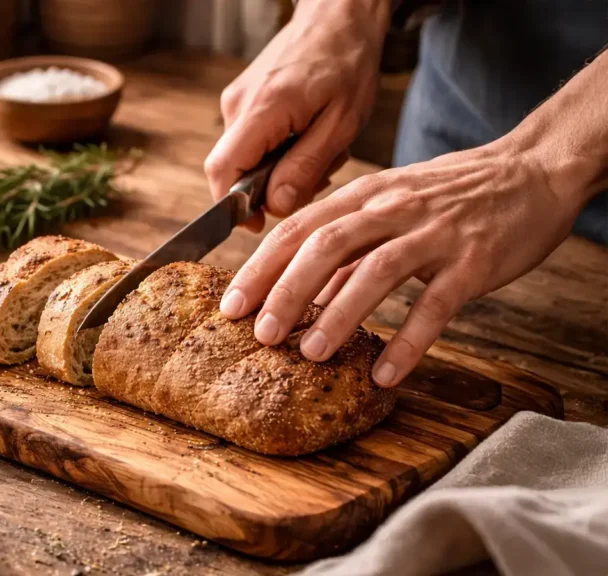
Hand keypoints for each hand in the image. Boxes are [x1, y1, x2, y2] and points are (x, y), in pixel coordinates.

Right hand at [204, 0, 389, 229]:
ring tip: (320, 148)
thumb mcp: (341, 123)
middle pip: (234, 170)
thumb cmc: (347, 62)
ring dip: (280, 167)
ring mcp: (236, 100)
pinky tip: (308, 135)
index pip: (222, 171)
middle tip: (316, 175)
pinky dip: (279, 149)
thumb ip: (306, 167)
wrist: (339, 14)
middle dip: (270, 187)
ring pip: (246, 157)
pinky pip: (252, 141)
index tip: (258, 223)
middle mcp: (238, 105)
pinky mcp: (242, 99)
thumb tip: (275, 206)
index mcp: (263, 110)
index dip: (233, 207)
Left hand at [219, 138, 580, 387]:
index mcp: (364, 195)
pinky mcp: (473, 261)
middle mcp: (392, 209)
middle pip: (324, 246)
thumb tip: (303, 291)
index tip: (230, 306)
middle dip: (285, 291)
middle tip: (260, 334)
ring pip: (374, 272)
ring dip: (337, 314)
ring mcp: (433, 233)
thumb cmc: (451, 194)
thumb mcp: (390, 205)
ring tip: (310, 354)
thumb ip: (348, 248)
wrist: (533, 170)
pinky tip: (387, 373)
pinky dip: (409, 340)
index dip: (260, 268)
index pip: (298, 228)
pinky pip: (435, 304)